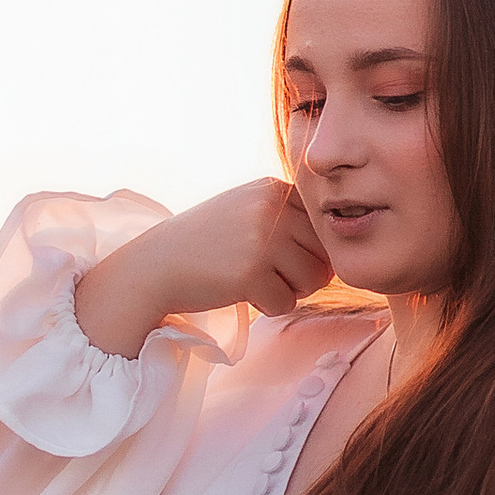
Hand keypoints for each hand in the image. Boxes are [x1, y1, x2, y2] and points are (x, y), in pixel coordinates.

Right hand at [75, 182, 330, 352]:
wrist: (155, 265)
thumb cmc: (207, 244)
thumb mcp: (247, 211)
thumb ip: (288, 218)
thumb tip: (338, 252)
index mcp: (273, 188)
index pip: (323, 225)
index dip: (309, 250)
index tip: (279, 255)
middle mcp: (270, 208)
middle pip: (324, 254)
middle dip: (305, 273)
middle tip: (271, 275)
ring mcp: (261, 239)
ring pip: (313, 281)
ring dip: (289, 291)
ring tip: (256, 281)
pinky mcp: (250, 273)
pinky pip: (286, 303)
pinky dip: (268, 306)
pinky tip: (241, 293)